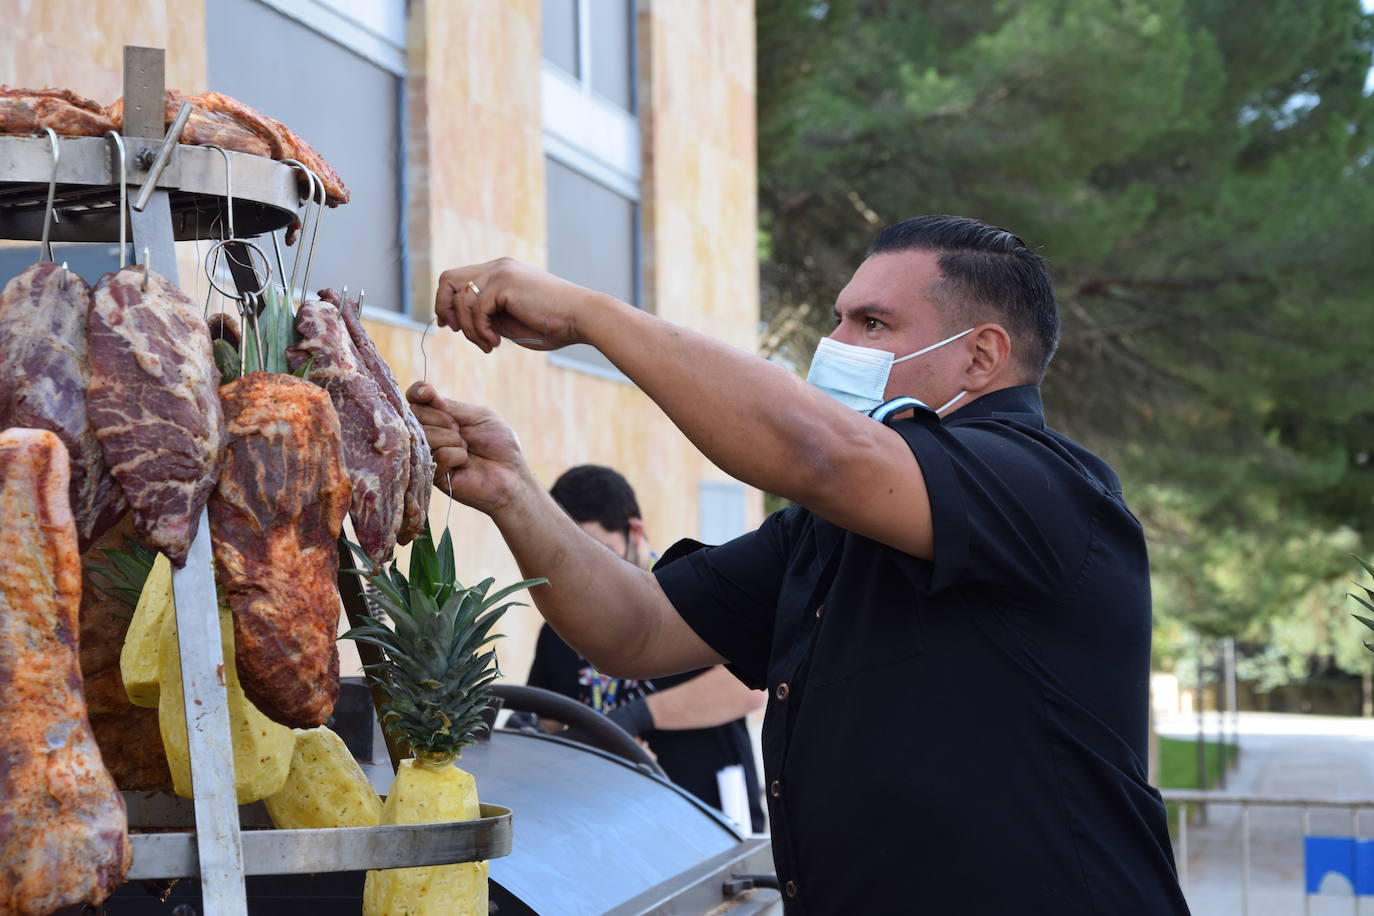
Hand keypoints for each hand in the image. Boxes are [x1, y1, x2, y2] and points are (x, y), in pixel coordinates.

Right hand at [406, 382, 532, 515]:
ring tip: (466, 448)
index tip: (428, 393)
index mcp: (439, 418)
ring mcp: (429, 455)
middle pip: (416, 415)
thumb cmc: (499, 444)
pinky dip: (457, 455)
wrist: (512, 474)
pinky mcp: (434, 476)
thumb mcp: (478, 416)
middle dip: (443, 419)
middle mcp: (429, 435)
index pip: (415, 400)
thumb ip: (450, 405)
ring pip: (425, 435)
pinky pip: (438, 455)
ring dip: (452, 438)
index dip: (417, 393)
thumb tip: (423, 392)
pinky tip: (465, 462)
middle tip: (461, 431)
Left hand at [434, 258, 610, 353]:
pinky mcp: (505, 284)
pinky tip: (496, 342)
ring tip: (488, 344)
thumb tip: (459, 322)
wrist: (582, 318)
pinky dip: (480, 331)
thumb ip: (488, 316)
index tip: (451, 327)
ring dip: (469, 330)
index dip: (446, 303)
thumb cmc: (553, 324)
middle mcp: (497, 267)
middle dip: (444, 308)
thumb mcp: (511, 321)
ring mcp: (500, 272)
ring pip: (460, 300)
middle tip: (455, 332)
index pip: (457, 279)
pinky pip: (475, 310)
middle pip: (447, 279)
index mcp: (500, 272)